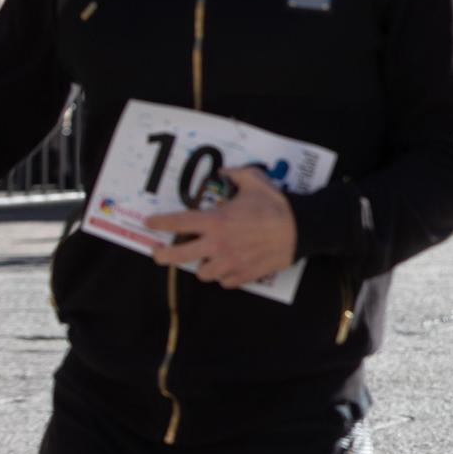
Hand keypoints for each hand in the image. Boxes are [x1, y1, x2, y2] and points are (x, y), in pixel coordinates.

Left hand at [145, 167, 296, 289]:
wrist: (302, 228)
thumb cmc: (277, 205)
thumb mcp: (255, 180)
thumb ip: (235, 174)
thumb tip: (225, 171)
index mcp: (215, 221)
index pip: (177, 222)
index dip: (158, 222)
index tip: (149, 223)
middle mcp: (217, 244)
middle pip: (176, 256)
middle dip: (161, 255)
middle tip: (158, 252)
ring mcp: (230, 262)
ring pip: (202, 273)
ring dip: (202, 266)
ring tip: (206, 259)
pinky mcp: (245, 274)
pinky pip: (225, 282)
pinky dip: (225, 276)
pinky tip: (229, 267)